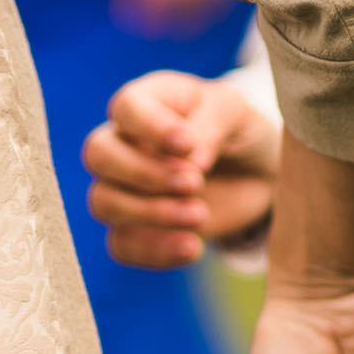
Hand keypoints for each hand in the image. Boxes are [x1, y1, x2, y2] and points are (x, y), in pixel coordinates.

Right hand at [82, 70, 277, 266]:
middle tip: (195, 183)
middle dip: (145, 173)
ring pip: (103, 202)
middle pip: (99, 155)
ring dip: (151, 213)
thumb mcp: (235, 113)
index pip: (126, 107)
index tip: (187, 145)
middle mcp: (124, 143)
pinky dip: (155, 250)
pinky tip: (194, 247)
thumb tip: (191, 160)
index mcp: (146, 103)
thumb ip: (211, 126)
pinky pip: (122, 245)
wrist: (255, 176)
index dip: (151, 128)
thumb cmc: (237, 131)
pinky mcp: (135, 228)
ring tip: (200, 216)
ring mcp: (123, 188)